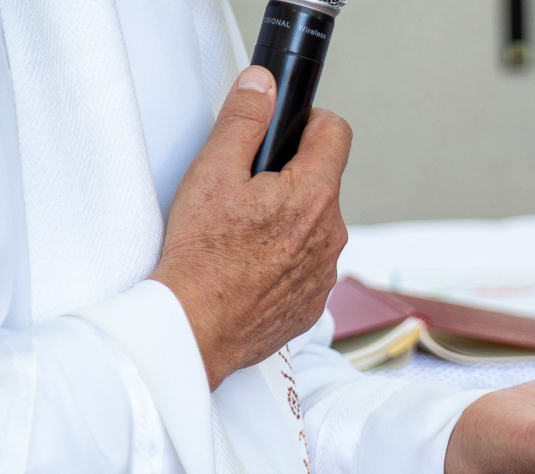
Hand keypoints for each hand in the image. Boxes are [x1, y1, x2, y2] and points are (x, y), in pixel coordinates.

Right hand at [150, 67, 351, 389]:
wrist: (197, 327)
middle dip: (290, 178)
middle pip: (322, 183)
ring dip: (287, 221)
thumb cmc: (201, 256)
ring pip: (314, 226)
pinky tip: (248, 266)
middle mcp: (331, 234)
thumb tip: (263, 86)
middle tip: (245, 191)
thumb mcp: (213, 172)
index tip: (288, 129)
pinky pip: (306, 265)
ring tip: (242, 234)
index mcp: (314, 196)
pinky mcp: (313, 301)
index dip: (310, 122)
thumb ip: (244, 120)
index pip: (336, 133)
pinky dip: (283, 259)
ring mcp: (325, 271)